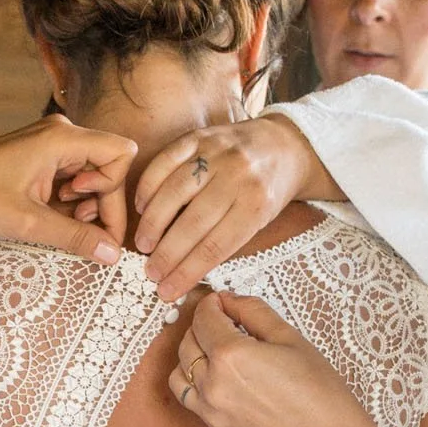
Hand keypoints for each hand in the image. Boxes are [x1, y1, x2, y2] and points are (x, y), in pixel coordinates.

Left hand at [0, 115, 137, 262]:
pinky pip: (72, 176)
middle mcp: (61, 133)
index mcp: (62, 138)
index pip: (120, 154)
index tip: (92, 219)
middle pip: (108, 167)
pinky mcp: (41, 155)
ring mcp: (51, 143)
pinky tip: (48, 216)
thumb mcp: (29, 223)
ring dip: (83, 206)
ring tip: (57, 223)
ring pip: (91, 175)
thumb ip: (76, 237)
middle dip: (101, 205)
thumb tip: (113, 255)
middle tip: (82, 233)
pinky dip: (67, 201)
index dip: (115, 192)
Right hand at [132, 114, 338, 300]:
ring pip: (174, 191)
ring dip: (153, 222)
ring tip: (143, 245)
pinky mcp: (199, 136)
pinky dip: (149, 186)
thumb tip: (183, 270)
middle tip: (150, 273)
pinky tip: (140, 207)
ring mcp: (216, 153)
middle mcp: (237, 176)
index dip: (187, 272)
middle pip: (194, 222)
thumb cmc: (270, 190)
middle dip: (168, 254)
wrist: (286, 145)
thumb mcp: (263, 219)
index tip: (167, 290)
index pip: (215, 247)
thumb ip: (227, 238)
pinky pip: (165, 161)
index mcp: (257, 204)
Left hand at [168, 292, 397, 426]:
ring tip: (217, 349)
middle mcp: (213, 383)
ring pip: (180, 371)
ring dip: (192, 354)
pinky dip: (194, 381)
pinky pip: (189, 398)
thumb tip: (230, 300)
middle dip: (202, 325)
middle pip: (188, 342)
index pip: (204, 318)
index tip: (222, 301)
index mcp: (231, 355)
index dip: (211, 303)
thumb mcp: (290, 338)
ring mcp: (210, 410)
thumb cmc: (319, 392)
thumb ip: (254, 312)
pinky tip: (217, 376)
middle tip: (224, 320)